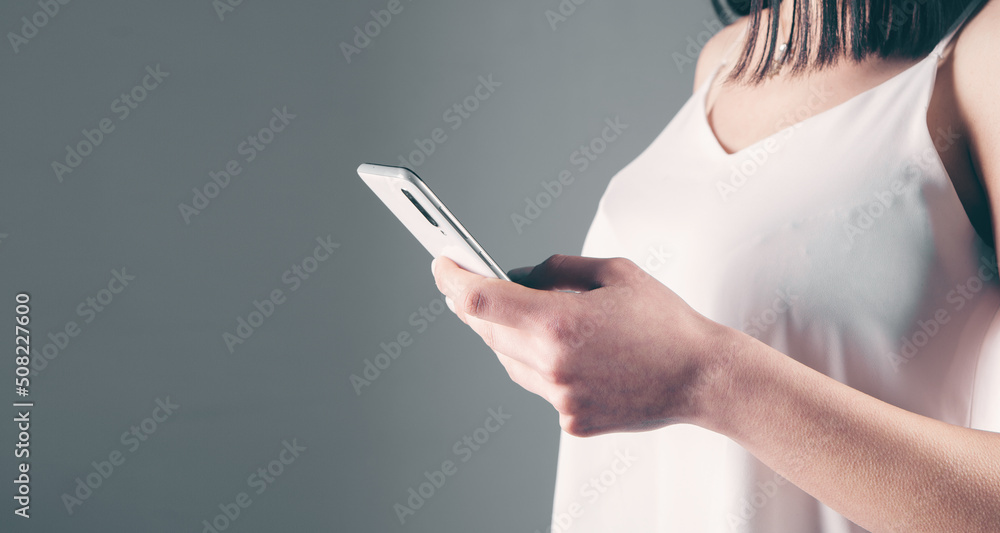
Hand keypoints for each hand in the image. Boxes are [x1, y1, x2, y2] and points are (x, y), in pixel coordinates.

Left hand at [431, 254, 734, 436]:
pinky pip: (536, 386)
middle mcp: (551, 363)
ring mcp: (560, 397)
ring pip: (507, 361)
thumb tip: (518, 274)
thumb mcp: (613, 272)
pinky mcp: (571, 419)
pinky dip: (537, 365)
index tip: (441, 263)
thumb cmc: (665, 322)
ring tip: (527, 316)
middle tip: (471, 282)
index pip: (478, 298)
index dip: (450, 278)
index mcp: (558, 321)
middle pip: (487, 330)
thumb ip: (557, 268)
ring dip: (506, 336)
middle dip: (475, 304)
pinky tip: (562, 351)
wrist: (702, 377)